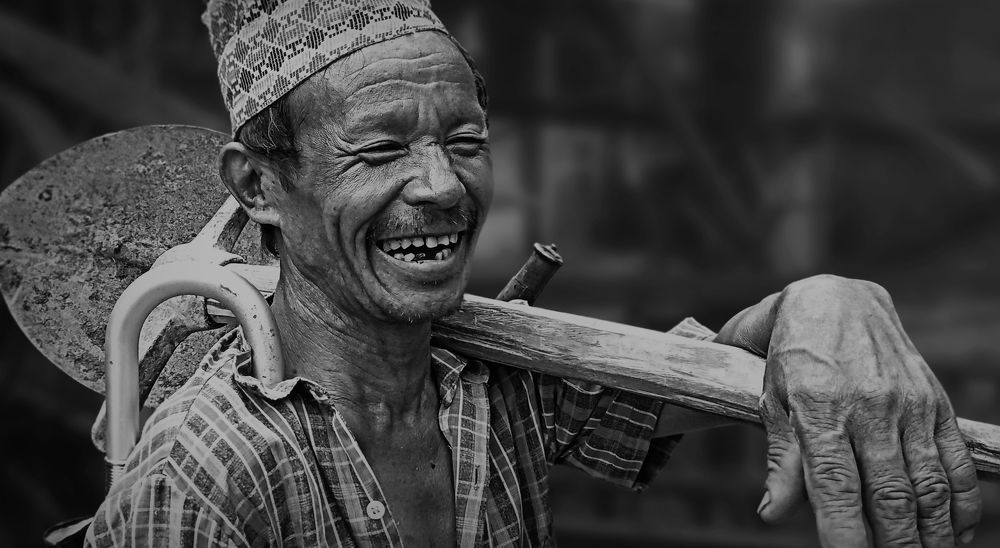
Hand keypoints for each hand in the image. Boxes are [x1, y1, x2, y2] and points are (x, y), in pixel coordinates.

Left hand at [716, 275, 979, 546]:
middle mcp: (869, 407)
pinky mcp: (934, 402)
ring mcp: (908, 405)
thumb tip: (772, 513)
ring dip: (930, 534)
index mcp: (819, 407)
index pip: (835, 484)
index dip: (843, 532)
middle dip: (893, 544)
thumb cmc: (792, 354)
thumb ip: (781, 459)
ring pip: (928, 485)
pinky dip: (960, 504)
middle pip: (889, 494)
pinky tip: (954, 534)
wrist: (836, 299)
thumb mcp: (771, 399)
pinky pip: (955, 460)